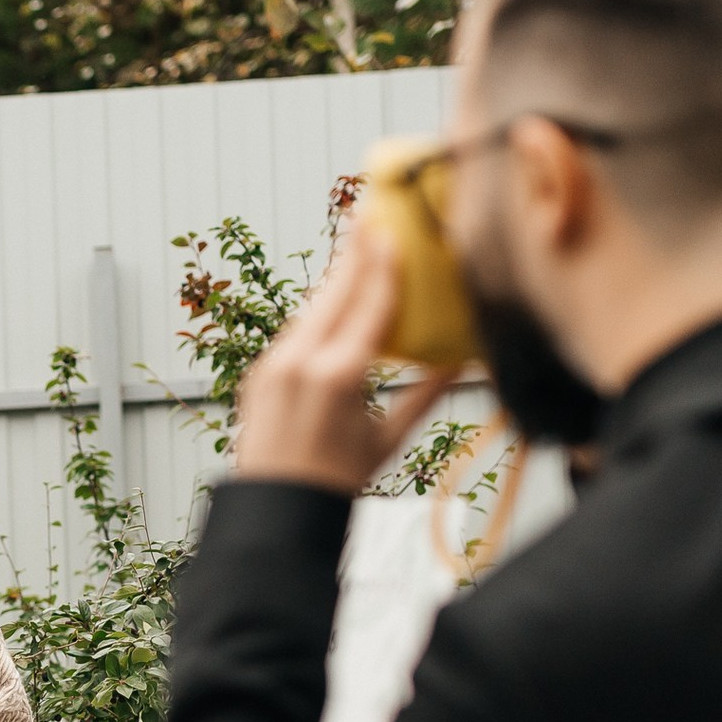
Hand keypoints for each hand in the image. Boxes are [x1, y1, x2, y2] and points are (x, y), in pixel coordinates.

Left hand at [230, 224, 455, 494]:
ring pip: (311, 308)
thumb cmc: (338, 481)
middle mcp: (302, 363)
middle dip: (353, 251)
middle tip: (367, 212)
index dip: (383, 264)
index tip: (392, 229)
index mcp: (340, 376)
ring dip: (334, 279)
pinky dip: (317, 312)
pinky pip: (293, 331)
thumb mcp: (388, 439)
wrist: (276, 509)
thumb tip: (463, 363)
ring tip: (354, 247)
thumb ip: (424, 394)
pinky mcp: (258, 372)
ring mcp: (274, 365)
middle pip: (335, 292)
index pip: (369, 305)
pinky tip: (332, 300)